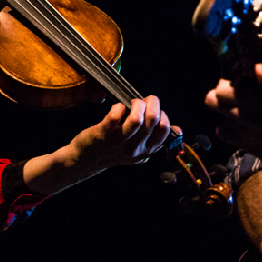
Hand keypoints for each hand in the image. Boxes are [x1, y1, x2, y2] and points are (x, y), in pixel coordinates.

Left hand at [23, 95, 175, 195]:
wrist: (83, 161)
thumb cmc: (111, 152)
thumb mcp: (137, 151)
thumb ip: (155, 140)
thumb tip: (178, 129)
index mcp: (146, 151)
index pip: (165, 130)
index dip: (162, 114)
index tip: (152, 111)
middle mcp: (135, 148)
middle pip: (153, 120)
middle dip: (152, 103)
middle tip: (143, 100)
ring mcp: (119, 141)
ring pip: (137, 118)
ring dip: (136, 104)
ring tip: (130, 103)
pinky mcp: (104, 133)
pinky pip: (115, 115)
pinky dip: (117, 107)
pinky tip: (115, 108)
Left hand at [205, 63, 261, 166]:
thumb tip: (255, 67)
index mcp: (249, 96)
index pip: (220, 84)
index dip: (227, 80)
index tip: (238, 81)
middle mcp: (237, 112)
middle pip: (211, 99)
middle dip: (220, 94)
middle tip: (236, 94)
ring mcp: (237, 129)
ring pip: (218, 115)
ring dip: (226, 110)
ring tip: (242, 110)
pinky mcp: (240, 143)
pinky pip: (223, 132)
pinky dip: (228, 128)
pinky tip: (241, 126)